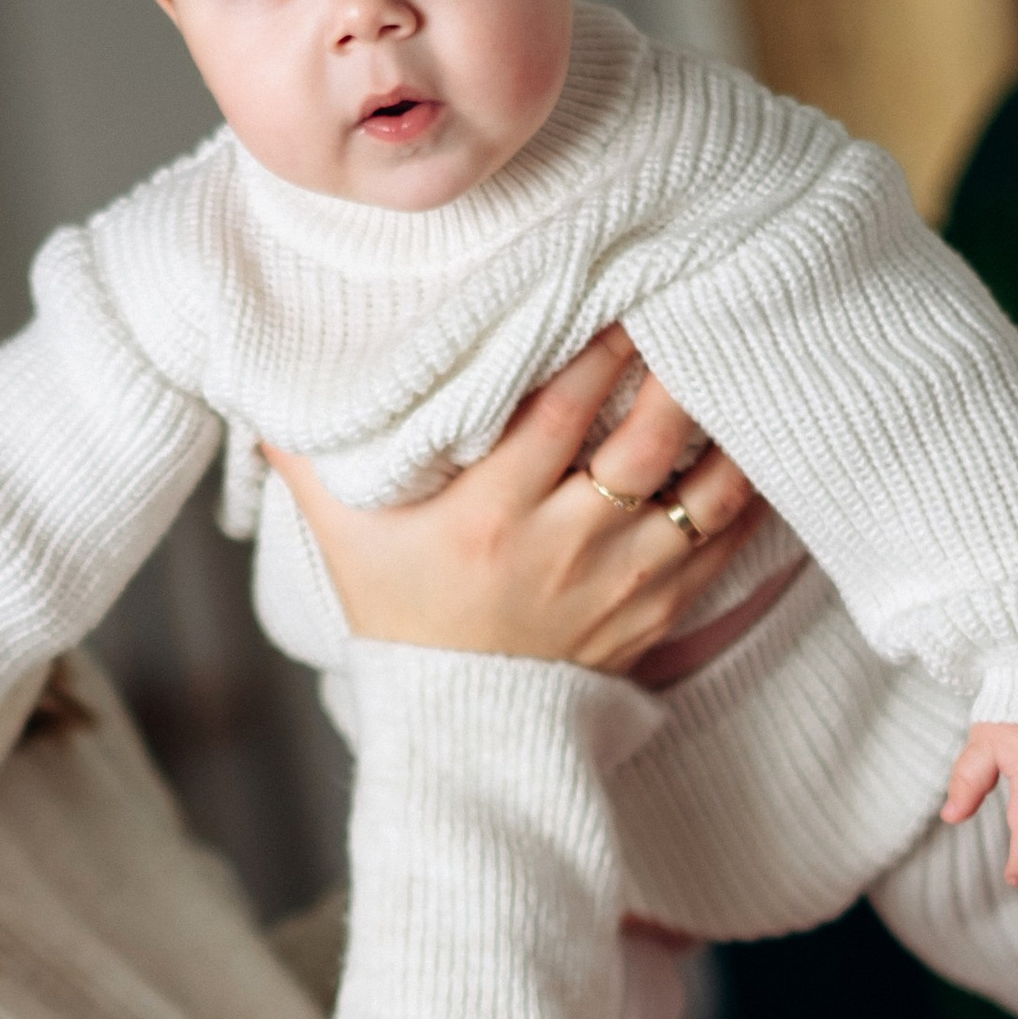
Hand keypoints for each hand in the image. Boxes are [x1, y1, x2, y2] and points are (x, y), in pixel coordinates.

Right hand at [262, 328, 763, 678]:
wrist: (457, 730)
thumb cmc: (398, 614)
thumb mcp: (342, 536)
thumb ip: (308, 452)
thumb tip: (265, 373)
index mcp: (487, 519)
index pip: (561, 410)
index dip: (600, 344)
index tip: (620, 288)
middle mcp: (561, 550)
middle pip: (644, 440)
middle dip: (676, 368)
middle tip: (698, 304)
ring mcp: (616, 586)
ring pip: (700, 491)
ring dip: (725, 425)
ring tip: (735, 364)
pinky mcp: (653, 613)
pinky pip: (721, 542)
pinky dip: (745, 491)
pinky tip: (751, 441)